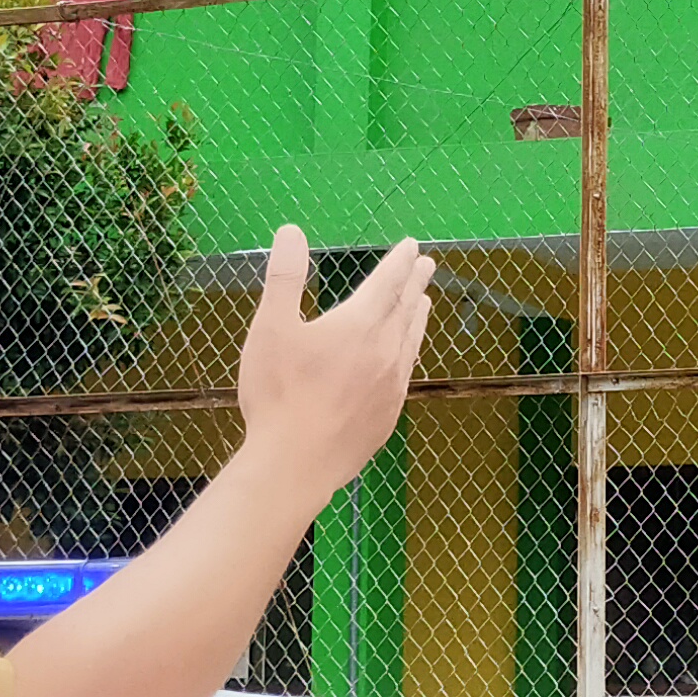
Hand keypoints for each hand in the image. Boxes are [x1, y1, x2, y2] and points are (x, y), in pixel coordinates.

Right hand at [237, 224, 430, 505]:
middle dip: (415, 283)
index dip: (399, 262)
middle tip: (426, 265)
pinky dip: (409, 354)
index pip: (388, 282)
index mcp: (359, 324)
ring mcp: (391, 386)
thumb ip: (284, 276)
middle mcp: (385, 351)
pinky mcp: (388, 416)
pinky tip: (404, 360)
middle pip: (406, 308)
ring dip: (418, 317)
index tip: (412, 246)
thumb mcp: (271, 327)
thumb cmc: (277, 393)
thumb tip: (292, 232)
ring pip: (411, 341)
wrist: (296, 464)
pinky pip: (406, 374)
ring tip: (423, 304)